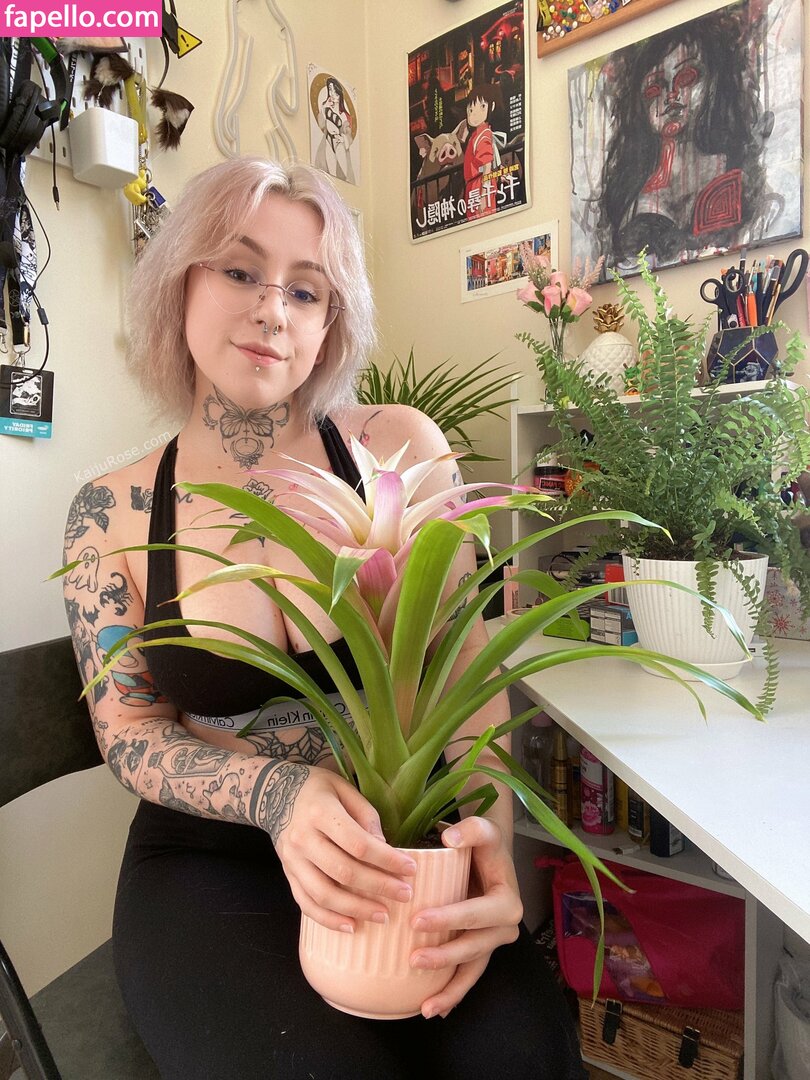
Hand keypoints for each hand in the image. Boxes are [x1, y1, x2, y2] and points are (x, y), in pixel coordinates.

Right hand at [273, 767, 417, 932]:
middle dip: (378, 887)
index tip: (410, 868)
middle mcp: (303, 838)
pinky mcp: (288, 874)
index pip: (358, 843)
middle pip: (344, 871)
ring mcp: (292, 859)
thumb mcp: (344, 788)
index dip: (386, 859)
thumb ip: (365, 816)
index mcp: (320, 812)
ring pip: (324, 894)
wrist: (274, 794)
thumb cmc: (318, 790)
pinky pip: (306, 903)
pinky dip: (328, 919)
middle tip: (405, 895)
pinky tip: (351, 926)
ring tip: (383, 916)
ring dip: (356, 909)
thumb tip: (383, 847)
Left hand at [409, 816, 522, 1018]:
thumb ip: (470, 829)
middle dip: (446, 957)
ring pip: (473, 970)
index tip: (418, 921)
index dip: (451, 919)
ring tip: (426, 1008)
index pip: (478, 914)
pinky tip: (434, 1010)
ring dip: (451, 989)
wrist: (489, 859)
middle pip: (475, 947)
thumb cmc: (484, 846)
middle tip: (414, 959)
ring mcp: (492, 942)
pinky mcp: (479, 951)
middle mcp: (505, 927)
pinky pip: (468, 975)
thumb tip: (449, 839)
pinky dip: (453, 993)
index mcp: (507, 901)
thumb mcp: (484, 830)